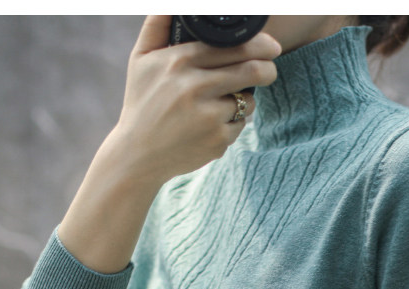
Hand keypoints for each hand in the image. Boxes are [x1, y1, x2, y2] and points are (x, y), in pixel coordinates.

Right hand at [112, 15, 281, 183]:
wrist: (137, 154)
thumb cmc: (142, 102)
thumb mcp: (141, 59)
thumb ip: (157, 24)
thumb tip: (175, 4)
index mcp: (180, 61)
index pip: (233, 46)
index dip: (260, 45)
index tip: (272, 47)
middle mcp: (195, 87)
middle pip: (250, 71)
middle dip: (268, 69)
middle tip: (270, 70)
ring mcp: (208, 116)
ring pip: (247, 100)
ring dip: (246, 99)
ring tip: (228, 101)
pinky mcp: (216, 141)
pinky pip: (240, 125)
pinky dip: (234, 123)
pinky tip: (214, 125)